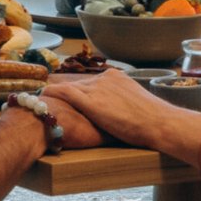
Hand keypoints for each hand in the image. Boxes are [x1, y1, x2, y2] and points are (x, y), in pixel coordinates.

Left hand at [48, 69, 181, 148]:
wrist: (158, 122)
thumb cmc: (152, 120)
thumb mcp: (135, 104)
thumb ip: (121, 102)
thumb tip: (116, 112)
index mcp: (115, 77)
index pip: (90, 82)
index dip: (78, 91)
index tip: (67, 96)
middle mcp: (104, 78)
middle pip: (78, 84)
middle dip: (65, 93)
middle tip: (49, 99)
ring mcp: (97, 88)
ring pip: (70, 88)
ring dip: (57, 95)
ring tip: (43, 101)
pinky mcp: (92, 101)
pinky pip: (67, 94)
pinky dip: (53, 94)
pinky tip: (43, 96)